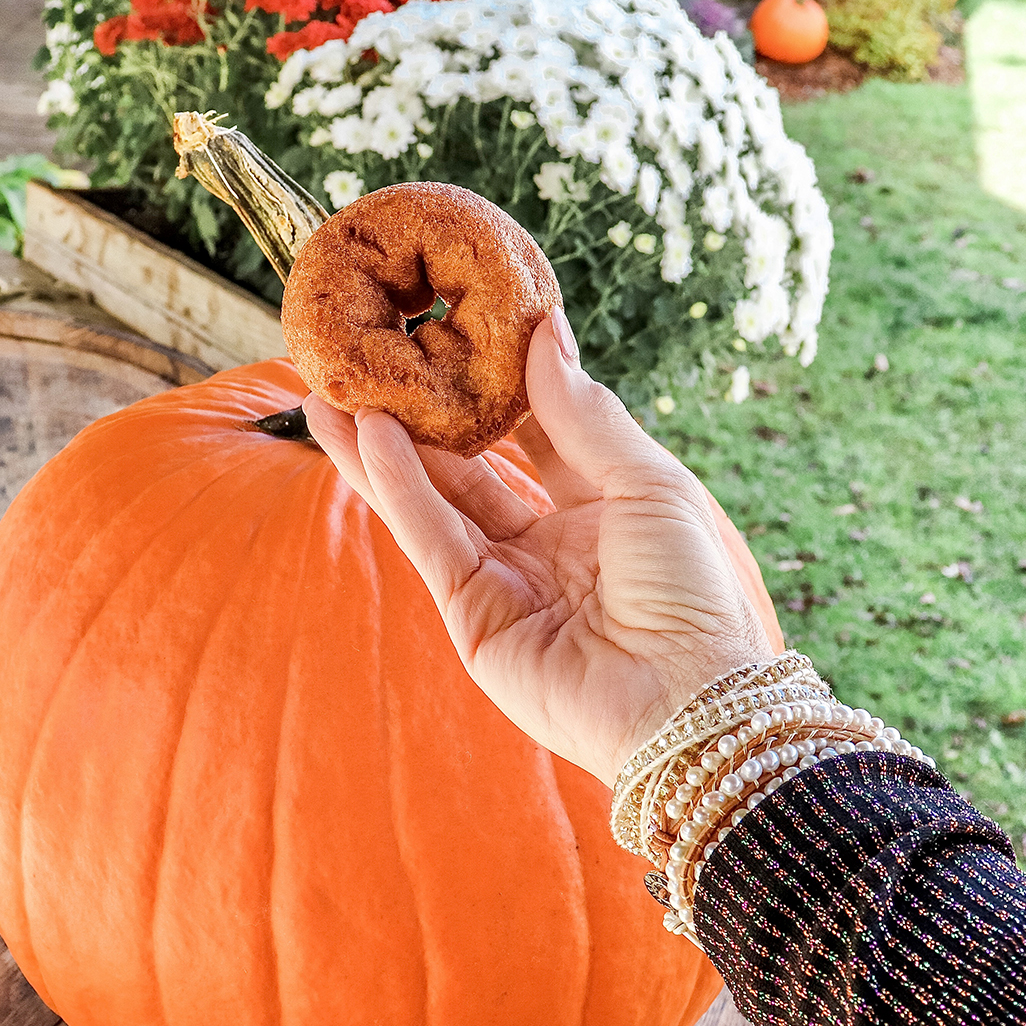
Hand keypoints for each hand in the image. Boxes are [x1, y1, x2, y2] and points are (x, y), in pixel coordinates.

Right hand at [303, 311, 772, 789]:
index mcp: (600, 508)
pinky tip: (371, 438)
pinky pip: (430, 540)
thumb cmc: (692, 593)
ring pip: (432, 501)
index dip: (493, 383)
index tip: (455, 324)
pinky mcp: (472, 617)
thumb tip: (546, 329)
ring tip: (332, 391)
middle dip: (418, 415)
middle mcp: (546, 543)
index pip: (533, 432)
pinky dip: (399, 490)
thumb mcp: (648, 484)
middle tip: (370, 360)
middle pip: (468, 466)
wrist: (686, 701)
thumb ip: (586, 414)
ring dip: (382, 448)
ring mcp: (504, 581)